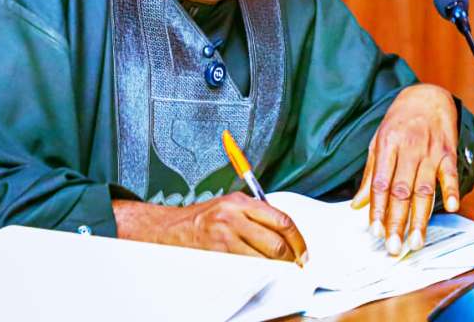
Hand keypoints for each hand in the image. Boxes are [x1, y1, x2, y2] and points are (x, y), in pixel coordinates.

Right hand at [113, 193, 307, 264]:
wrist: (170, 230)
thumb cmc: (202, 218)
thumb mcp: (229, 205)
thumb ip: (255, 213)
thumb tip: (285, 231)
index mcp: (240, 201)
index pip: (281, 219)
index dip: (298, 239)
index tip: (303, 251)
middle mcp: (233, 216)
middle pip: (276, 242)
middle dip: (291, 258)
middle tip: (295, 265)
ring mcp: (225, 236)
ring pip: (264, 258)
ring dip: (276, 268)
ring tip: (279, 270)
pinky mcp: (218, 254)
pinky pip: (247, 267)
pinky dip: (258, 272)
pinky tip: (260, 272)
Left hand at [350, 84, 458, 254]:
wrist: (426, 97)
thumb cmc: (399, 122)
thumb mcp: (377, 142)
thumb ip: (370, 175)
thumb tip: (357, 204)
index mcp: (386, 145)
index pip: (380, 183)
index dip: (377, 209)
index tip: (376, 231)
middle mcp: (408, 149)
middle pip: (401, 191)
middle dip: (397, 221)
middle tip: (395, 246)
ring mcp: (429, 151)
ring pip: (424, 189)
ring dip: (421, 218)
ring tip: (416, 241)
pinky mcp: (448, 152)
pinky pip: (450, 174)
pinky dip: (451, 190)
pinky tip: (452, 207)